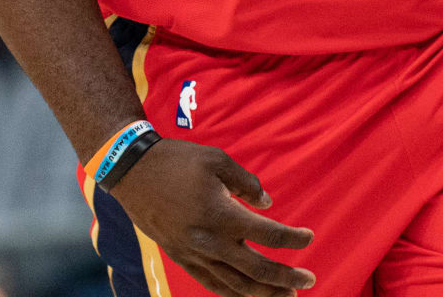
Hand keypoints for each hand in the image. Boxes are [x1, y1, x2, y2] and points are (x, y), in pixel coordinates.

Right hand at [110, 137, 315, 296]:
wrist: (132, 172)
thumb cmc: (178, 161)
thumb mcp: (218, 160)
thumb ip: (247, 183)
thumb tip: (267, 203)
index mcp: (223, 215)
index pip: (269, 235)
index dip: (293, 239)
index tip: (308, 237)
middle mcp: (211, 242)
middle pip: (258, 270)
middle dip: (287, 277)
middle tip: (310, 279)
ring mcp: (194, 254)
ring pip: (236, 285)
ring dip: (264, 293)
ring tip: (286, 295)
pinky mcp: (181, 258)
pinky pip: (212, 284)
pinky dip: (233, 293)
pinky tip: (247, 294)